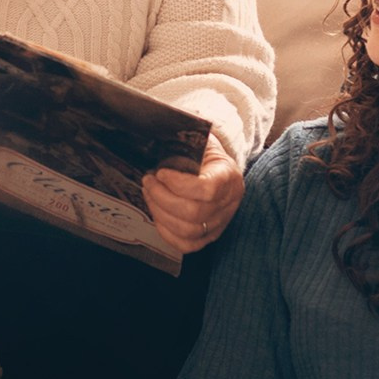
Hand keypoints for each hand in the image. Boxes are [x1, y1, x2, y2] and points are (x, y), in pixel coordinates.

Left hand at [143, 133, 243, 257]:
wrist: (218, 167)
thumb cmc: (205, 153)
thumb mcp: (200, 141)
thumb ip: (185, 141)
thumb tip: (158, 133)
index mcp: (229, 176)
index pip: (208, 189)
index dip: (179, 184)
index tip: (161, 172)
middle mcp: (229, 203)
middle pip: (194, 213)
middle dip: (162, 197)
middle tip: (148, 181)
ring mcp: (220, 222)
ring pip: (188, 230)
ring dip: (160, 212)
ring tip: (149, 194)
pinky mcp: (210, 236)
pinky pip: (187, 245)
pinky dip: (167, 232)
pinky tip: (157, 213)